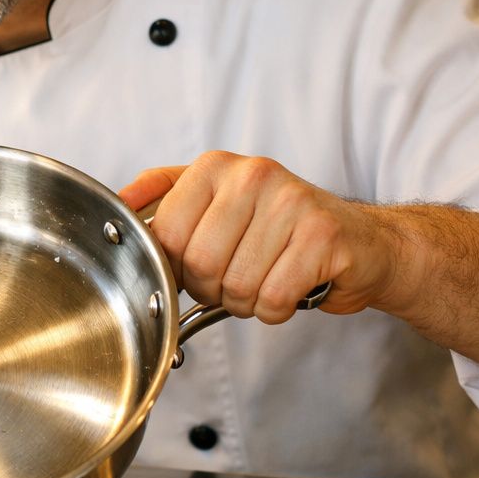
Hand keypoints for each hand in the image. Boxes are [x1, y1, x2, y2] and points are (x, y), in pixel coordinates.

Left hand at [118, 151, 399, 323]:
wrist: (363, 242)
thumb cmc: (280, 230)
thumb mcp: (217, 201)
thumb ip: (164, 197)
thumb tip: (115, 204)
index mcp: (215, 167)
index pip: (165, 234)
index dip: (177, 268)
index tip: (198, 268)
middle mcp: (252, 175)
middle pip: (198, 264)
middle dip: (213, 289)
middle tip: (238, 278)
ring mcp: (291, 203)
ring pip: (235, 285)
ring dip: (247, 301)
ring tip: (268, 279)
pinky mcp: (323, 237)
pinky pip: (273, 299)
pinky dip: (277, 310)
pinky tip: (292, 289)